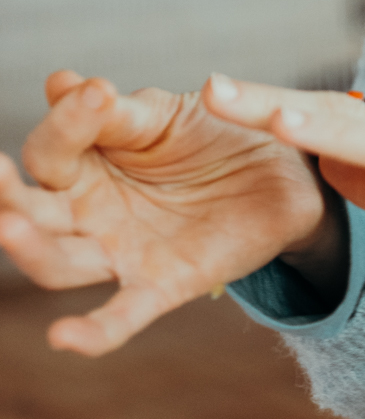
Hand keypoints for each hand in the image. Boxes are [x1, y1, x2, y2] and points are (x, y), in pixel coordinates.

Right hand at [0, 70, 331, 355]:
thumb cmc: (212, 133)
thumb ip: (117, 111)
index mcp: (86, 159)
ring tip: (10, 227)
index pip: (52, 148)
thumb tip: (59, 81)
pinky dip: (91, 332)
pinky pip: (119, 316)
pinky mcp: (160, 285)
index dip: (66, 122)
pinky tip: (63, 337)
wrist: (284, 170)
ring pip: (59, 261)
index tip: (97, 92)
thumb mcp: (167, 114)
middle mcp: (88, 210)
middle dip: (9, 196)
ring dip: (32, 249)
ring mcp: (119, 250)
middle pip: (33, 210)